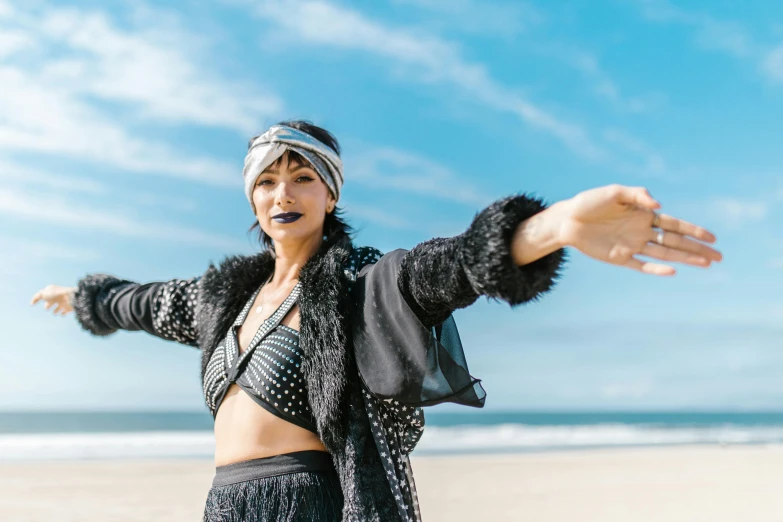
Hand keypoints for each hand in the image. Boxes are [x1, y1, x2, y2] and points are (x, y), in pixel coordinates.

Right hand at [31, 285, 76, 315]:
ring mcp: (63, 302)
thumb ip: (36, 297)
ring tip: (54, 312)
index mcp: (52, 292)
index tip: (32, 304)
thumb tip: (31, 303)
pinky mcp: (68, 308)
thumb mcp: (44, 294)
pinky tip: (61, 314)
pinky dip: (63, 313)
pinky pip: (65, 312)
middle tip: (47, 307)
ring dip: (56, 310)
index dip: (39, 298)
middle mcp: (58, 297)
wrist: (70, 297)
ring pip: (58, 307)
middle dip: (48, 304)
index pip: (44, 295)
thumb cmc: (56, 294)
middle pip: (51, 301)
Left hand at [559, 184, 721, 275]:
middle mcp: (641, 232)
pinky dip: (656, 269)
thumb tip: (658, 204)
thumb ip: (637, 195)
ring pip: (664, 254)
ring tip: (706, 264)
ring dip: (684, 259)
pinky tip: (673, 271)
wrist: (566, 219)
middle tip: (720, 257)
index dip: (694, 230)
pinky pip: (641, 265)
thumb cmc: (589, 203)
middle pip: (675, 242)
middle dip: (697, 248)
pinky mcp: (618, 258)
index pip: (674, 224)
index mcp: (643, 215)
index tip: (712, 237)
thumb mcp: (613, 192)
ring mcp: (631, 246)